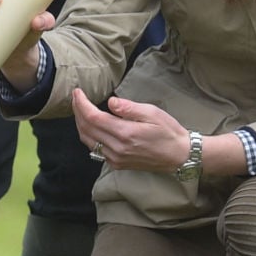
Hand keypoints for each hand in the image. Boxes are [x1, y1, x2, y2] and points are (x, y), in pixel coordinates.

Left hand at [71, 89, 188, 172]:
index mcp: (125, 134)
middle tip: (76, 97)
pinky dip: (88, 135)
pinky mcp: (117, 164)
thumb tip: (110, 102)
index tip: (77, 92)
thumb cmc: (168, 131)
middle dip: (78, 111)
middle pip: (86, 129)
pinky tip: (90, 125)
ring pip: (87, 140)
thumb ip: (128, 108)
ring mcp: (116, 159)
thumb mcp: (152, 113)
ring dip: (80, 123)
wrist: (179, 156)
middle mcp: (117, 149)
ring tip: (80, 109)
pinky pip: (95, 149)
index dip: (82, 104)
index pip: (93, 118)